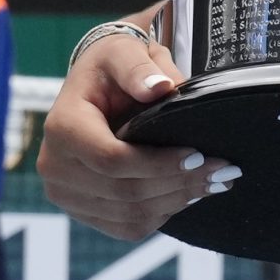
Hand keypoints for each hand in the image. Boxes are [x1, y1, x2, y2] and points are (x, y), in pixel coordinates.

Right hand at [36, 30, 234, 240]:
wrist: (95, 87)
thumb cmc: (109, 67)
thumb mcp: (122, 52)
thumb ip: (139, 67)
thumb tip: (161, 87)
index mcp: (62, 127)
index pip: (112, 160)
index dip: (158, 164)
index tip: (198, 155)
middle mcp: (56, 166)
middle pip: (124, 192)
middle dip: (179, 184)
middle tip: (223, 170)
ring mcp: (66, 194)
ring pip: (130, 216)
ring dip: (176, 202)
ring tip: (213, 183)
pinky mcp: (82, 210)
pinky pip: (127, 227)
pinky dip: (162, 214)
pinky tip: (188, 195)